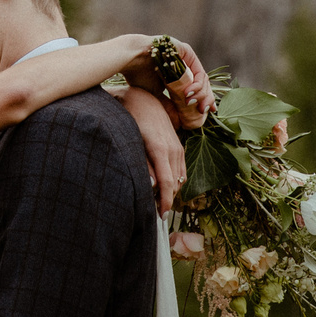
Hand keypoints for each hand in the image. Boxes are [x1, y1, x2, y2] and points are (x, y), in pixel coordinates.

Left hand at [119, 88, 186, 213]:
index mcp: (161, 150)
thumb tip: (152, 186)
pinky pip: (182, 170)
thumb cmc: (133, 121)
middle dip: (167, 200)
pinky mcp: (179, 147)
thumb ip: (144, 165)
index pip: (167, 183)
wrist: (144, 101)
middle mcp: (173, 150)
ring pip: (180, 178)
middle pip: (175, 184)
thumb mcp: (133, 143)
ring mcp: (178, 148)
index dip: (165, 202)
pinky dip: (176, 181)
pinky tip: (165, 187)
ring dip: (172, 192)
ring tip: (159, 202)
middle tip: (155, 212)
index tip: (162, 215)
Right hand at [136, 37, 214, 130]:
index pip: (196, 87)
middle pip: (202, 83)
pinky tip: (188, 93)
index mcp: (178, 72)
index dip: (202, 99)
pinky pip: (197, 69)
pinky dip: (196, 84)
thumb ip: (168, 106)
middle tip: (203, 111)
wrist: (130, 59)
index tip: (205, 112)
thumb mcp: (155, 96)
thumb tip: (179, 123)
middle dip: (205, 98)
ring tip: (190, 103)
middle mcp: (184, 63)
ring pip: (202, 78)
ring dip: (200, 93)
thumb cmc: (138, 75)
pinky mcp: (186, 51)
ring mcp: (186, 57)